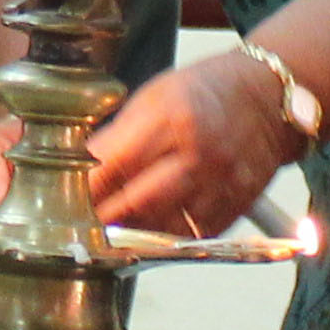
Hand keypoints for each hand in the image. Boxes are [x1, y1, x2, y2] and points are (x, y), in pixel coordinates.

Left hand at [84, 51, 295, 237]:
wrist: (267, 97)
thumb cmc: (204, 91)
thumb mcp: (153, 97)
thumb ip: (119, 137)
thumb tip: (80, 170)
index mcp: (171, 117)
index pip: (114, 164)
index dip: (84, 189)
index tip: (62, 200)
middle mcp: (198, 152)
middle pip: (137, 203)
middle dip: (102, 219)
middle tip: (78, 226)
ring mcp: (221, 181)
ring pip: (164, 227)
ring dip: (131, 234)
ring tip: (109, 234)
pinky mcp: (237, 204)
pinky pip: (193, 235)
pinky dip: (166, 237)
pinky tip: (149, 232)